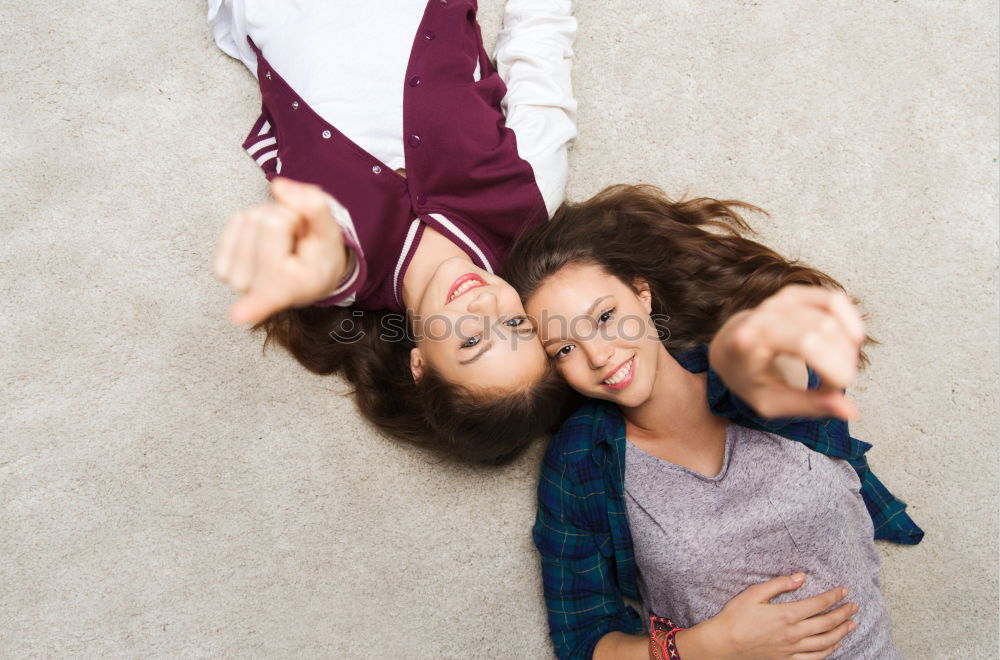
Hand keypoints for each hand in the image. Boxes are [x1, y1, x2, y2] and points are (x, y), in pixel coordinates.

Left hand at [213, 177, 349, 324]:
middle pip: (269, 222)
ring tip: (286, 241)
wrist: (307, 273)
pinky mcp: (222, 270)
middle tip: (298, 240)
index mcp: (291, 288)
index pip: (271, 289)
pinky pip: (237, 221)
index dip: (253, 306)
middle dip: (288, 218)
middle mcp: (260, 291)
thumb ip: (315, 207)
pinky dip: (254, 221)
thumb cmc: (320, 257)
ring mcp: (237, 282)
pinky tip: (267, 240)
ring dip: (271, 218)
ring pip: (252, 217)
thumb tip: (279, 186)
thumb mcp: (331, 234)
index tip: (239, 316)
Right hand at [677, 573, 857, 659]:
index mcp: (786, 615)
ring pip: (825, 642)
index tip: (844, 591)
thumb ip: (779, 584)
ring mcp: (792, 649)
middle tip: (854, 606)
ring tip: (851, 624)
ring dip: (841, 632)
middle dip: (843, 613)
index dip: (834, 597)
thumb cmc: (736, 616)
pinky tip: (835, 645)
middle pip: (827, 623)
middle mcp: (793, 633)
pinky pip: (814, 658)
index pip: (818, 604)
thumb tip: (800, 577)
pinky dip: (829, 651)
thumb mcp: (754, 593)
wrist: (723, 644)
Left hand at [708, 285, 865, 419]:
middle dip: (842, 358)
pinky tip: (854, 340)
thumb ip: (808, 406)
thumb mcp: (770, 403)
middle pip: (823, 328)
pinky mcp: (794, 295)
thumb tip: (851, 412)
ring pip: (830, 313)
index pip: (806, 343)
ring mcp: (778, 301)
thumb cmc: (748, 379)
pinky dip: (850, 319)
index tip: (837, 389)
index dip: (832, 365)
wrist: (728, 351)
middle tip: (837, 383)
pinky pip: (832, 299)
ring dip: (847, 343)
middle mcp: (763, 315)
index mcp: (749, 341)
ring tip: (842, 365)